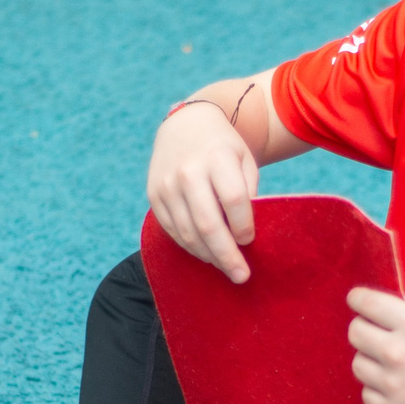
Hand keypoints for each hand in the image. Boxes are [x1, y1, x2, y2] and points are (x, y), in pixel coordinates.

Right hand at [147, 96, 260, 282]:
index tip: (250, 240)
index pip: (234, 199)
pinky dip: (191, 247)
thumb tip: (245, 236)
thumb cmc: (224, 149)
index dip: (244, 225)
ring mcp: (167, 185)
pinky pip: (173, 231)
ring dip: (209, 256)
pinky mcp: (154, 196)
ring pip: (188, 233)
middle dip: (227, 255)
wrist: (185, 127)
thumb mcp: (243, 160)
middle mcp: (188, 171)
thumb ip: (247, 192)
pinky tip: (207, 253)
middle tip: (242, 276)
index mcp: (217, 158)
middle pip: (208, 223)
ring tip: (226, 267)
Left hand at [347, 288, 404, 403]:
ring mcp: (394, 385)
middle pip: (354, 332)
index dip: (358, 299)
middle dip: (365, 329)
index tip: (358, 301)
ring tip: (395, 365)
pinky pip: (367, 394)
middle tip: (380, 335)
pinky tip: (400, 387)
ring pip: (358, 364)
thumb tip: (390, 301)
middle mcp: (399, 352)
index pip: (366, 303)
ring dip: (371, 361)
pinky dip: (379, 390)